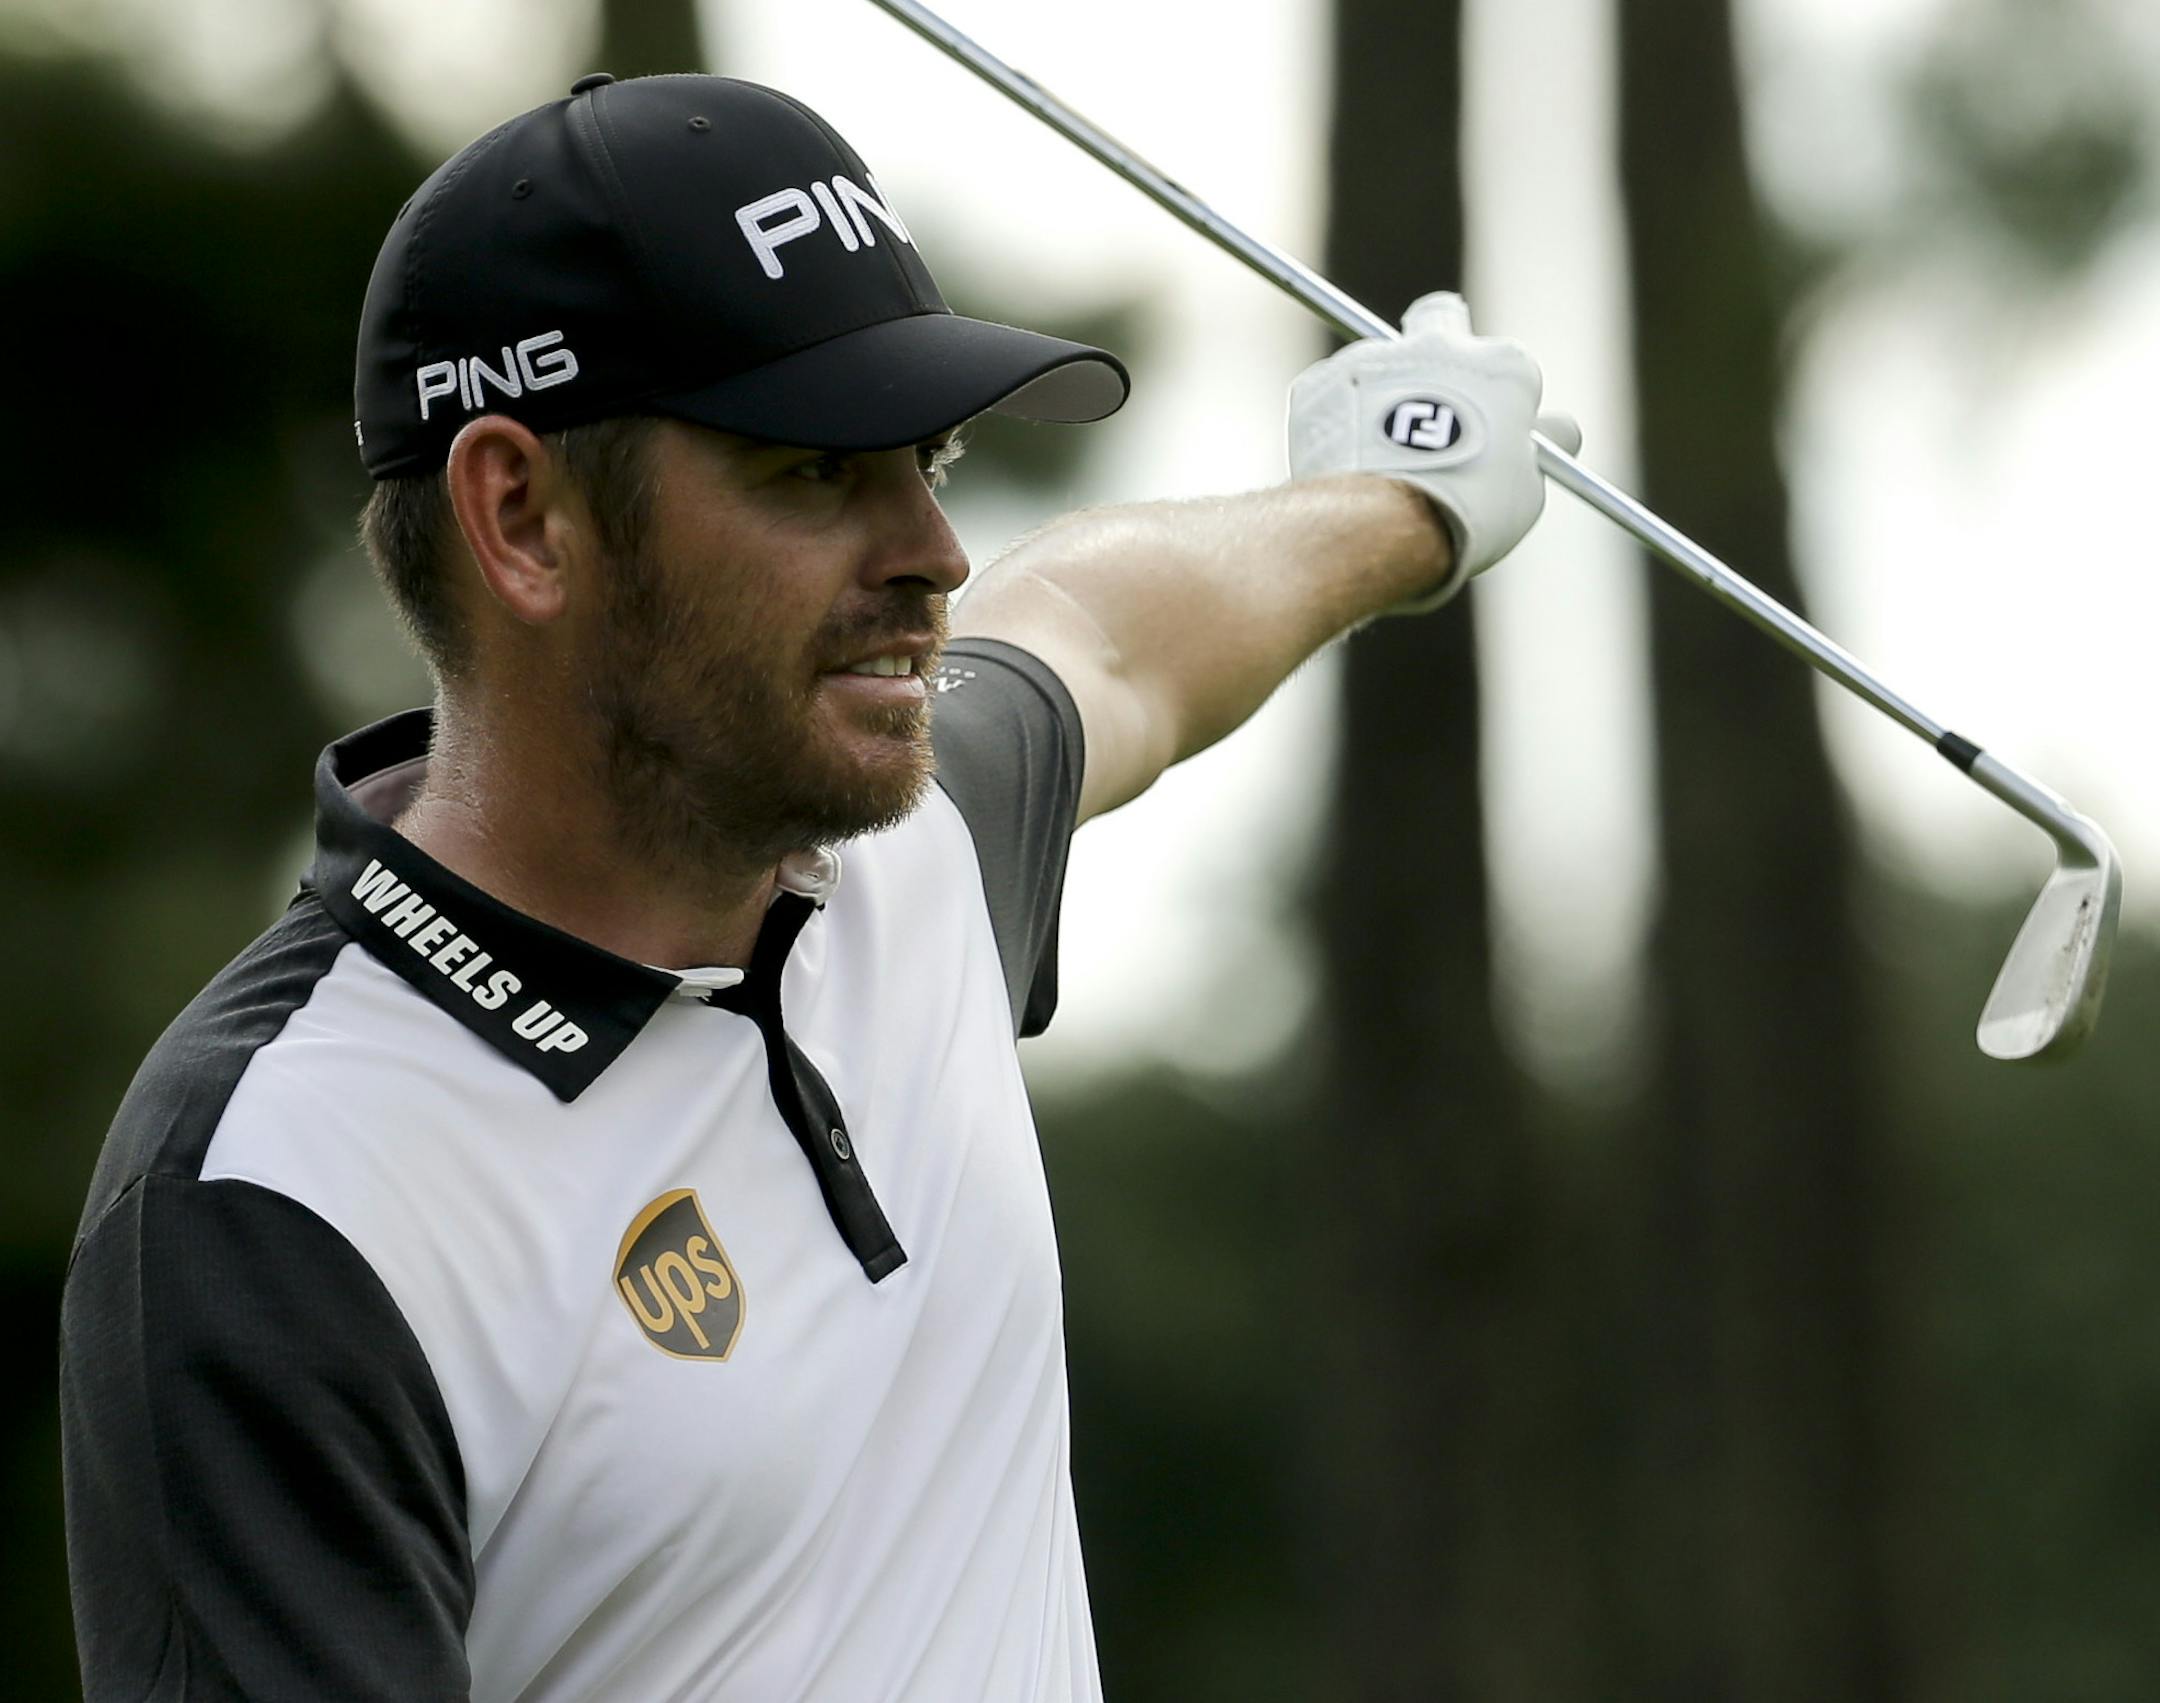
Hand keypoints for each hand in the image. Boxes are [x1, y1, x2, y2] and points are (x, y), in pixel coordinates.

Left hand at [1286, 291, 1579, 612]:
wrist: (1380, 524)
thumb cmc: (1466, 513)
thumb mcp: (1524, 489)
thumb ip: (1534, 450)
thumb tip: (1553, 433)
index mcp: (1504, 366)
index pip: (1508, 368)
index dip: (1498, 401)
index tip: (1488, 433)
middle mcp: (1441, 346)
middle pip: (1441, 323)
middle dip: (1436, 352)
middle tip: (1429, 402)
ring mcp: (1377, 357)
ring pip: (1380, 366)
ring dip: (1380, 399)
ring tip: (1376, 461)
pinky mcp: (1321, 382)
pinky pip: (1332, 396)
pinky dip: (1337, 422)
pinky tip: (1343, 466)